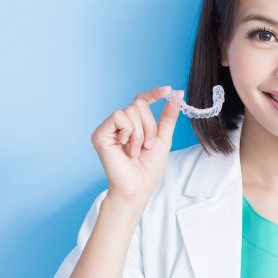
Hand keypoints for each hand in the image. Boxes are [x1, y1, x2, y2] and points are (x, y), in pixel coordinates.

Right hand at [90, 86, 181, 203]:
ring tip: (136, 150)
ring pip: (131, 110)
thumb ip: (168, 117)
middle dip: (150, 126)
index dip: (154, 93)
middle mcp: (120, 123)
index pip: (141, 100)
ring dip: (141, 133)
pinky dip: (129, 132)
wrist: (138, 187)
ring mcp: (109, 128)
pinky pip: (119, 117)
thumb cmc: (149, 168)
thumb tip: (177, 94)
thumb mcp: (163, 138)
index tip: (168, 90)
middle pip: (138, 104)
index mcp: (134, 124)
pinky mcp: (100, 133)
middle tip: (147, 146)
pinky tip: (125, 147)